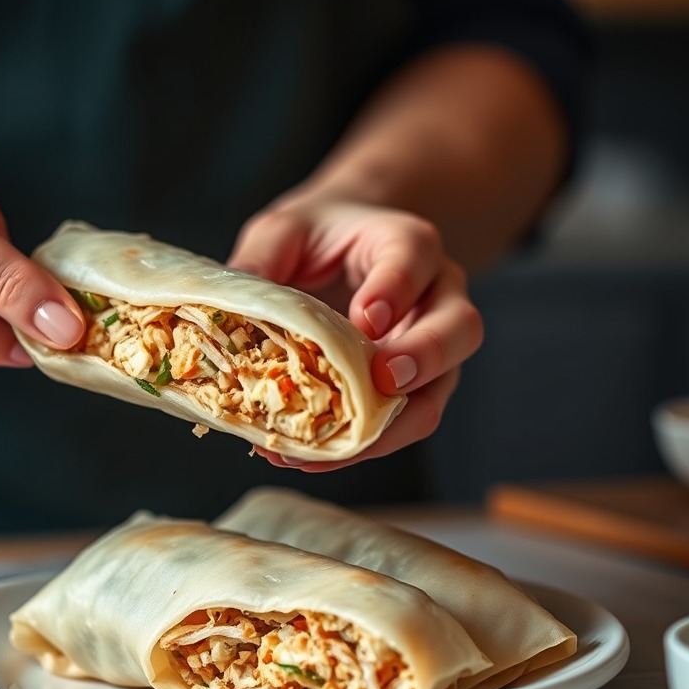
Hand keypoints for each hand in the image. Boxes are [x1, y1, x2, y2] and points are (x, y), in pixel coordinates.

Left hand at [228, 192, 482, 469]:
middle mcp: (436, 296)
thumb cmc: (318, 237)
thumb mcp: (284, 231)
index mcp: (405, 243)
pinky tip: (308, 457)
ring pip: (438, 393)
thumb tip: (228, 308)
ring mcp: (432, 350)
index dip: (395, 288)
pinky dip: (360, 447)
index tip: (367, 317)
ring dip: (390, 427)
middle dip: (425, 358)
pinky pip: (400, 425)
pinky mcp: (413, 391)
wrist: (341, 251)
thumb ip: (263, 256)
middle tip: (384, 381)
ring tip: (330, 448)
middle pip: (460, 328)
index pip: (414, 258)